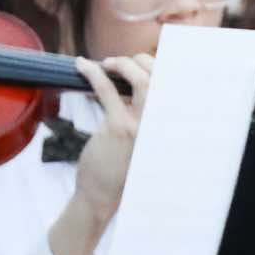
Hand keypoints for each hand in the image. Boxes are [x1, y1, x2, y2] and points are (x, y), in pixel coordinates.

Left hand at [71, 54, 154, 226]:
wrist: (102, 193)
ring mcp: (143, 125)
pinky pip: (107, 90)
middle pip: (161, 78)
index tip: (140, 62)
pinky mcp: (119, 127)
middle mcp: (161, 124)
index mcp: (167, 125)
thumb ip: (137, 111)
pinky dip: (93, 73)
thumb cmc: (117, 164)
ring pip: (140, 80)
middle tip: (118, 63)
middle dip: (140, 61)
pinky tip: (81, 66)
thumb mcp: (136, 137)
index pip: (173, 85)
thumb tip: (125, 81)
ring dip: (122, 64)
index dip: (158, 67)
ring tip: (106, 63)